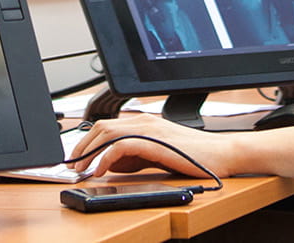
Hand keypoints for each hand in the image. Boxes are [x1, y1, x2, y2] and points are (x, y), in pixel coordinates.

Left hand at [66, 112, 238, 180]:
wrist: (221, 154)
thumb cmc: (193, 156)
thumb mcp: (156, 156)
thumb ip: (134, 157)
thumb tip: (109, 164)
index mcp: (143, 122)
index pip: (105, 125)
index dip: (87, 141)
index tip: (77, 157)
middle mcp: (143, 122)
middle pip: (101, 126)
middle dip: (82, 145)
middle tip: (73, 165)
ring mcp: (149, 129)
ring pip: (107, 133)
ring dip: (89, 151)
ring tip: (81, 169)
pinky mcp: (154, 142)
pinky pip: (121, 146)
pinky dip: (105, 157)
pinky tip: (100, 170)